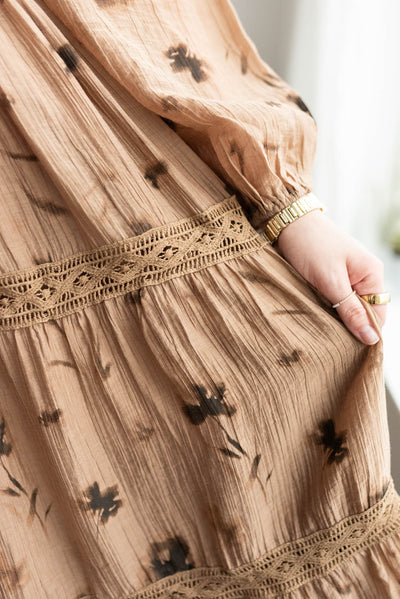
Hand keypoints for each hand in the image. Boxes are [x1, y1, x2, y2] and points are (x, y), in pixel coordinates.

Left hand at [275, 209, 385, 344]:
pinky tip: (315, 312)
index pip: (378, 315)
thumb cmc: (310, 246)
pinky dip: (326, 307)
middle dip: (349, 325)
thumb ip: (350, 310)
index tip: (346, 346)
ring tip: (320, 324)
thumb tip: (372, 338)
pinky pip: (336, 299)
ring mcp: (349, 276)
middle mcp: (364, 276)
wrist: (288, 222)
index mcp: (371, 274)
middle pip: (364, 313)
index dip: (366, 332)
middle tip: (329, 337)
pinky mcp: (332, 276)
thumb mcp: (330, 281)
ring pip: (348, 308)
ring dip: (335, 317)